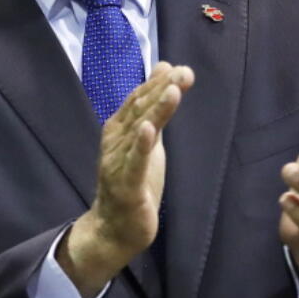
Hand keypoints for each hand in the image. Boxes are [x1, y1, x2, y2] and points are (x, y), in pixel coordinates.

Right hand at [59, 62, 193, 297]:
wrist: (115, 229)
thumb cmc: (133, 181)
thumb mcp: (149, 141)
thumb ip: (156, 109)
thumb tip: (166, 71)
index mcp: (120, 129)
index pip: (139, 99)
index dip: (158, 83)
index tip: (180, 68)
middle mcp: (116, 141)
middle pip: (140, 111)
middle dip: (161, 90)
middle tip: (183, 73)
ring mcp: (118, 163)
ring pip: (139, 132)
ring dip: (156, 111)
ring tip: (172, 90)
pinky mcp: (126, 186)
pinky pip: (134, 164)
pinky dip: (141, 146)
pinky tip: (149, 130)